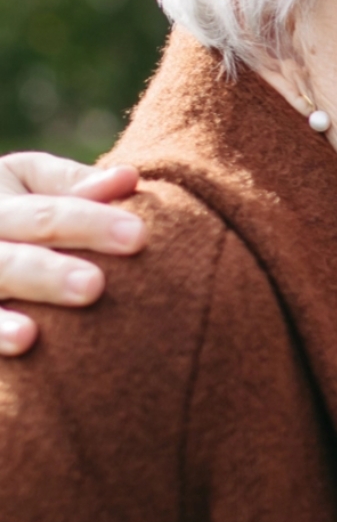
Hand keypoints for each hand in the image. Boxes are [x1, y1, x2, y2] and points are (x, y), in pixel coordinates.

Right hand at [0, 153, 148, 355]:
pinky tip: (22, 343)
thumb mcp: (31, 182)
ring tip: (32, 333)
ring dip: (8, 313)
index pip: (44, 216)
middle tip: (93, 285)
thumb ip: (75, 184)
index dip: (89, 223)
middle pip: (8, 260)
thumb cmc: (18, 209)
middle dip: (47, 273)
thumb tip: (127, 177)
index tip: (139, 235)